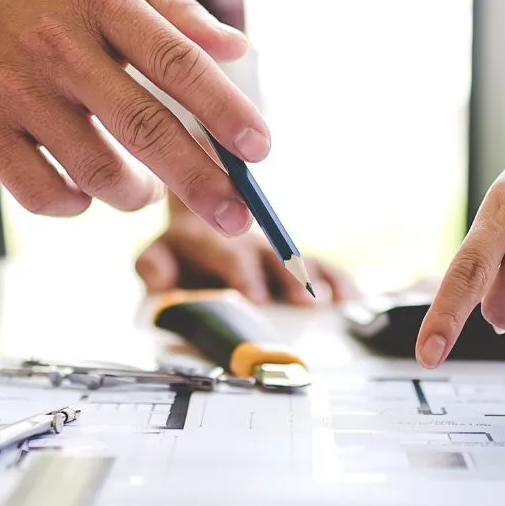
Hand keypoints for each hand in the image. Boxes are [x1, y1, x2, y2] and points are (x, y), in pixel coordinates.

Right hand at [0, 0, 265, 233]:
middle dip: (202, 181)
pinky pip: (46, 194)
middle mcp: (59, 45)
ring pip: (99, 173)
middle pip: (147, 128)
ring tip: (144, 189)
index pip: (177, 61)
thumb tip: (240, 50)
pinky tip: (83, 189)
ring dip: (136, 194)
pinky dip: (76, 203)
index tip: (261, 150)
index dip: (224, 109)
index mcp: (99, 1)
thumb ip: (172, 14)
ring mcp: (16, 91)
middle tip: (238, 219)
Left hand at [137, 197, 355, 304]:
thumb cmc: (178, 247)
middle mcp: (241, 237)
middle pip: (269, 256)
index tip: (256, 296)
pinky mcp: (292, 256)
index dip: (242, 273)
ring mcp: (270, 246)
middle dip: (283, 278)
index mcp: (204, 235)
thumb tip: (162, 281)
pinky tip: (350, 297)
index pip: (224, 250)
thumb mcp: (156, 254)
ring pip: (293, 259)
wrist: (201, 204)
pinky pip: (319, 265)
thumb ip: (154, 267)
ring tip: (326, 300)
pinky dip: (335, 280)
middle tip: (300, 301)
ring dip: (310, 279)